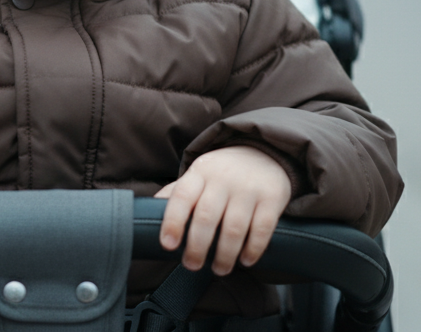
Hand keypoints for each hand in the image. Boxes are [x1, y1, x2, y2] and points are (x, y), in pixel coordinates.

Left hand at [154, 146, 292, 274]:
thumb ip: (177, 192)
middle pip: (206, 217)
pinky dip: (253, 249)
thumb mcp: (198, 174)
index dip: (173, 222)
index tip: (168, 245)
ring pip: (234, 227)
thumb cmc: (223, 171)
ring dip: (225, 254)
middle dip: (197, 247)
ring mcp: (248, 188)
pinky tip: (246, 260)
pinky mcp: (272, 197)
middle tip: (192, 265)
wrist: (265, 150)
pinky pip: (262, 228)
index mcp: (200, 172)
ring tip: (220, 269)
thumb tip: (148, 213)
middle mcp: (223, 179)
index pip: (182, 197)